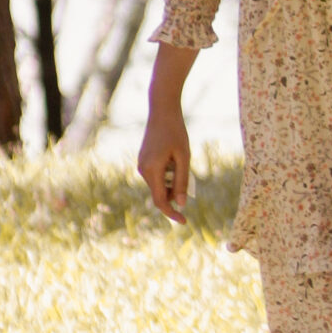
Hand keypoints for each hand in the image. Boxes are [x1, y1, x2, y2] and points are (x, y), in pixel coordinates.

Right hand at [137, 99, 192, 221]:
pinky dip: (167, 176)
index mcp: (152, 170)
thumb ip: (182, 180)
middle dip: (175, 195)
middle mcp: (143, 170)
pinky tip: (175, 160)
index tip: (184, 221)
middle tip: (189, 181)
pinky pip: (156, 176)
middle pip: (159, 194)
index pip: (160, 201)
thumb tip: (182, 204)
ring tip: (182, 162)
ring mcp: (141, 166)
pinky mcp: (143, 161)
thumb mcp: (184, 157)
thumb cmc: (176, 132)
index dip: (172, 213)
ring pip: (158, 185)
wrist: (162, 111)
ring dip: (172, 183)